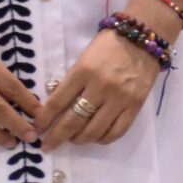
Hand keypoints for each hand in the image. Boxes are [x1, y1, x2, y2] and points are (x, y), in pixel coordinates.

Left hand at [35, 2, 178, 147]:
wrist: (145, 37)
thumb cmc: (110, 44)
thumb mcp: (84, 58)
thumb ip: (72, 81)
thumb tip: (57, 107)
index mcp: (84, 71)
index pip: (57, 102)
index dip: (44, 120)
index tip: (37, 129)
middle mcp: (101, 87)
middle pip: (73, 121)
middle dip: (56, 137)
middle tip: (48, 145)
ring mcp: (120, 98)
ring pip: (94, 130)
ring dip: (79, 140)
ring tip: (73, 139)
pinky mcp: (136, 105)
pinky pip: (117, 131)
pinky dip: (103, 139)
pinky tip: (96, 137)